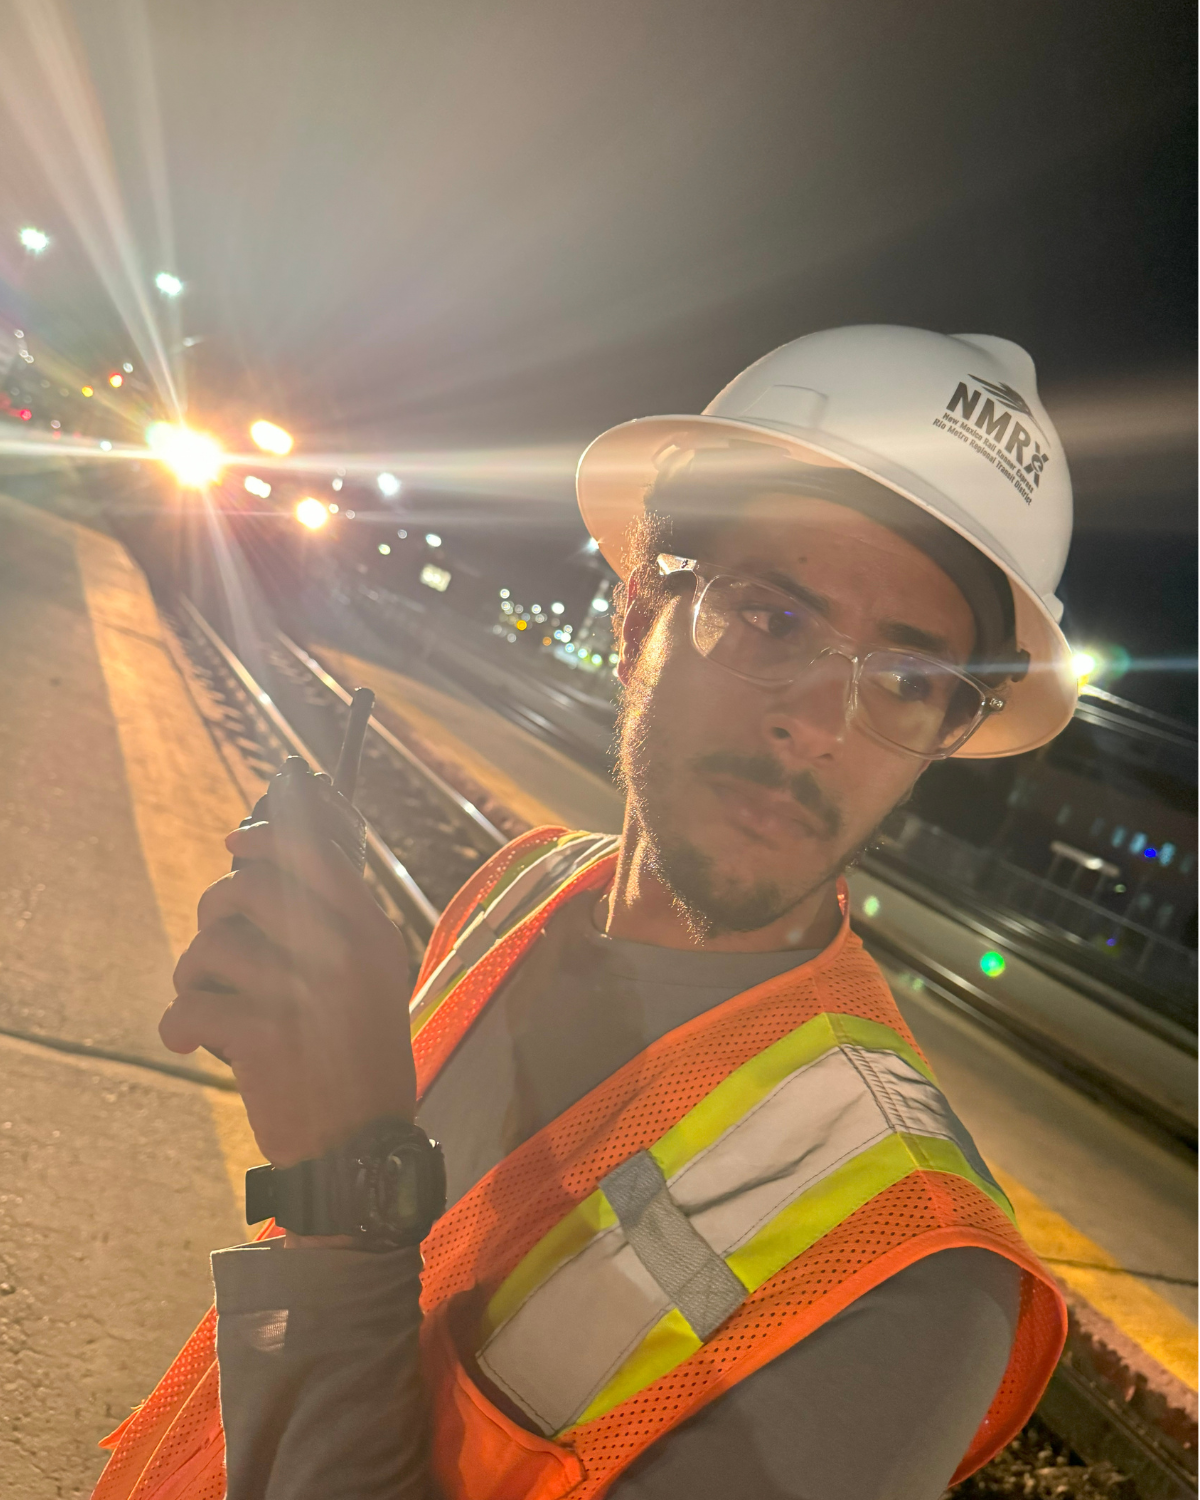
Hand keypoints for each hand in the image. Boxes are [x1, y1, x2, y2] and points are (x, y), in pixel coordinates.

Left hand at [161, 822, 414, 1166]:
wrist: (360, 1148)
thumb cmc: (362, 1063)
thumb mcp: (376, 983)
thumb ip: (339, 930)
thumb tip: (271, 875)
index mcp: (371, 934)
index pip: (314, 853)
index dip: (266, 839)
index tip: (236, 843)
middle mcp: (340, 953)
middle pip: (249, 889)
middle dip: (214, 909)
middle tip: (214, 944)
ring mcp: (299, 992)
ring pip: (210, 947)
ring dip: (192, 974)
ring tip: (203, 1001)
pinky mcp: (259, 1035)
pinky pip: (188, 1006)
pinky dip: (176, 1024)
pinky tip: (186, 1040)